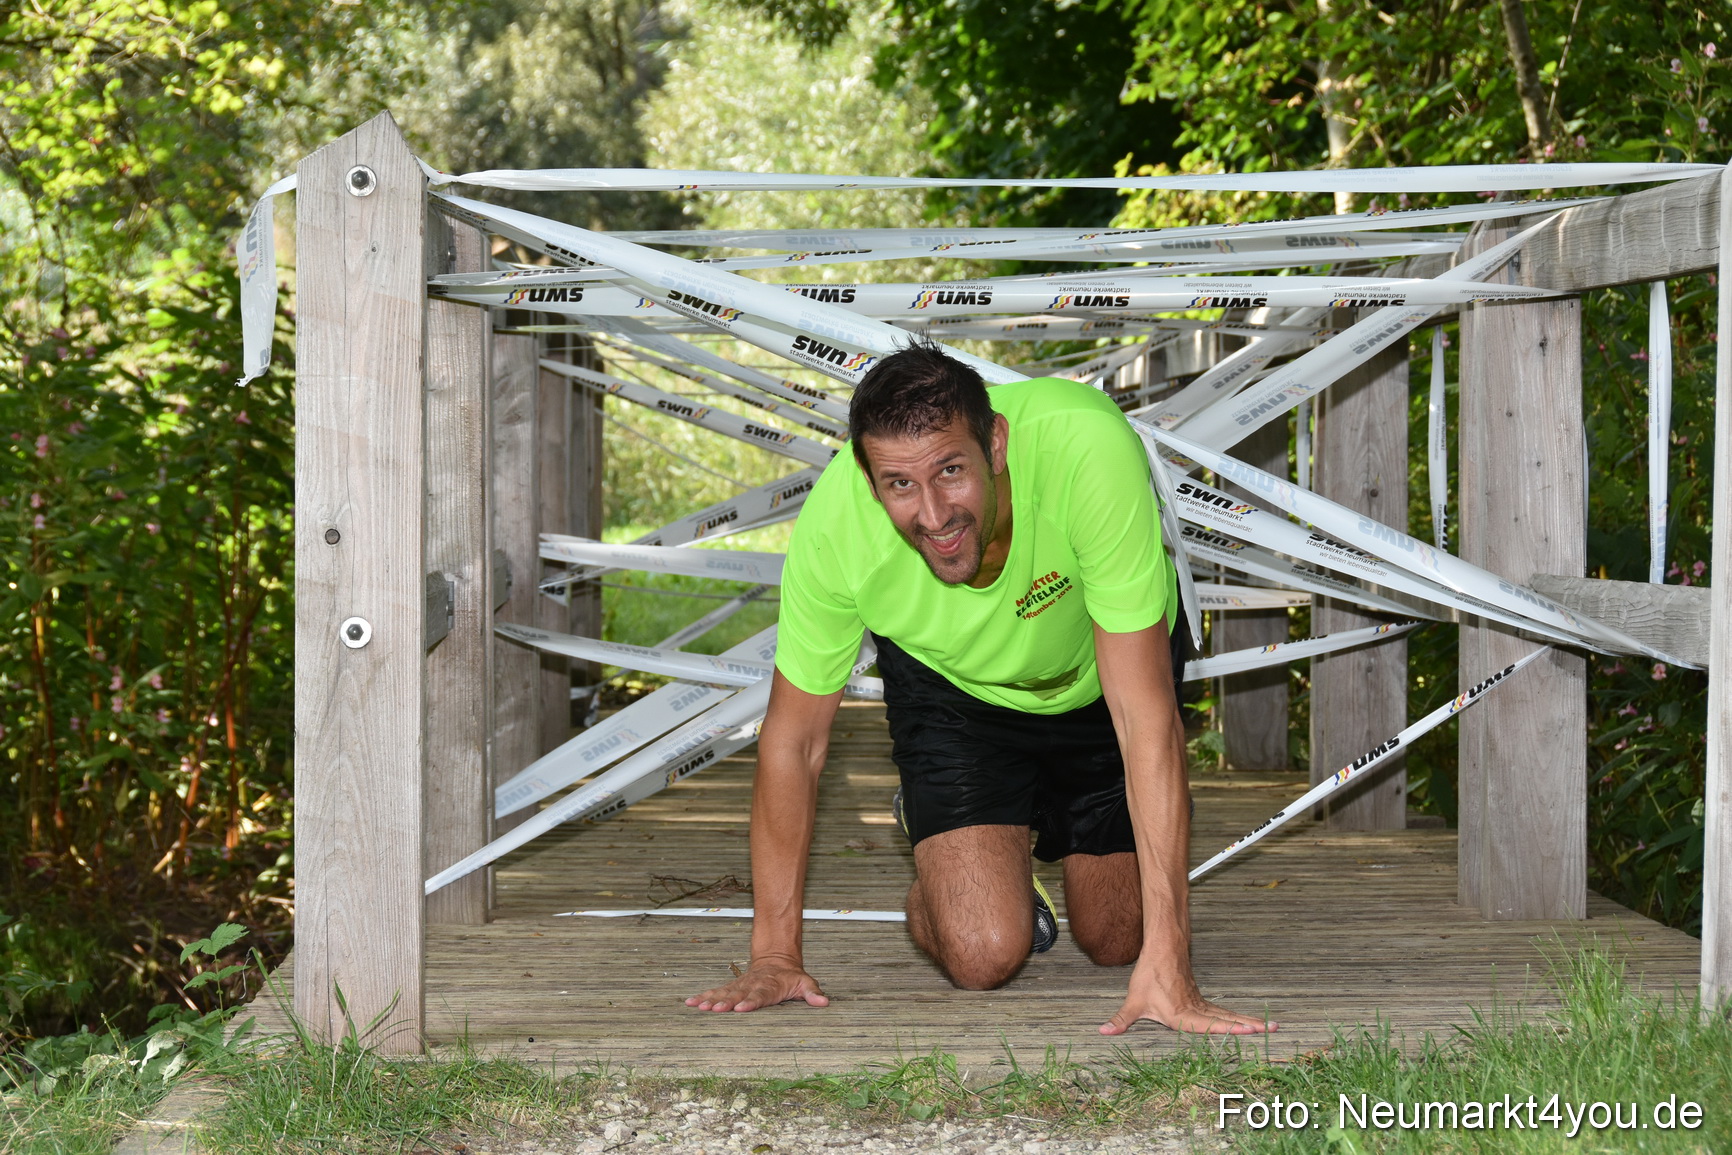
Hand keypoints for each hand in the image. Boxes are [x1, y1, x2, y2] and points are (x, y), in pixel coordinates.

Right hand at [685, 956, 829, 1012]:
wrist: (777, 960)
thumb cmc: (791, 978)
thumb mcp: (805, 983)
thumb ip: (813, 993)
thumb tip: (824, 1002)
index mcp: (769, 987)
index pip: (760, 995)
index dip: (751, 1002)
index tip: (741, 1008)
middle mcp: (752, 985)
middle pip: (738, 994)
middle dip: (726, 1003)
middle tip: (715, 1010)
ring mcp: (740, 986)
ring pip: (724, 992)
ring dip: (710, 1000)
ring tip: (697, 1006)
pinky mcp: (732, 987)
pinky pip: (716, 992)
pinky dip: (703, 996)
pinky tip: (690, 1002)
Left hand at [1098, 959, 1275, 1035]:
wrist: (1161, 950)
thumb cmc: (1149, 975)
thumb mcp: (1134, 1001)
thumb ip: (1121, 1020)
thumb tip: (1104, 1031)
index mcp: (1181, 1015)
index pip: (1208, 1026)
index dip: (1228, 1030)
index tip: (1247, 1031)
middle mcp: (1196, 1011)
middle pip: (1226, 1020)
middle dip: (1249, 1026)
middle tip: (1271, 1028)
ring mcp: (1202, 1005)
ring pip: (1229, 1015)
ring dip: (1250, 1021)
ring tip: (1273, 1026)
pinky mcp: (1203, 1001)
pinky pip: (1225, 1012)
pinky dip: (1240, 1019)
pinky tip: (1252, 1024)